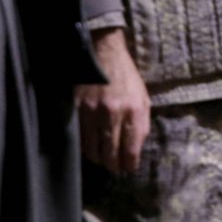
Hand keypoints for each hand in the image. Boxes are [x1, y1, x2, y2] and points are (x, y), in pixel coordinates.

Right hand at [75, 28, 150, 173]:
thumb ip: (141, 123)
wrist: (105, 52)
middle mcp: (115, 113)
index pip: (131, 149)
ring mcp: (94, 111)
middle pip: (111, 154)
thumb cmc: (126, 77)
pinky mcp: (78, 108)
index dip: (129, 164)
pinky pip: (80, 137)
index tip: (127, 169)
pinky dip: (85, 146)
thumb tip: (136, 149)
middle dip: (113, 165)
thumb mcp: (143, 98)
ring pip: (93, 150)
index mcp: (135, 110)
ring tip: (101, 159)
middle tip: (113, 168)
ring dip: (98, 159)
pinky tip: (89, 147)